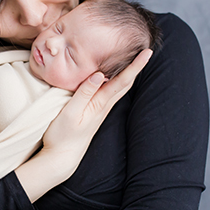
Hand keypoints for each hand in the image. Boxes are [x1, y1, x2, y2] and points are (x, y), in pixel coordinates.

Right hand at [16, 49, 152, 200]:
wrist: (62, 157)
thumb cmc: (62, 136)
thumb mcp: (70, 112)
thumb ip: (84, 93)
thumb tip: (99, 74)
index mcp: (100, 104)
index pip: (122, 81)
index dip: (135, 66)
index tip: (147, 52)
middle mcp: (104, 106)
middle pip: (125, 83)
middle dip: (137, 67)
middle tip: (147, 51)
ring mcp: (100, 110)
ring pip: (119, 88)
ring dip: (129, 73)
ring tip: (135, 60)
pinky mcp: (95, 113)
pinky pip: (111, 93)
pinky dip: (117, 81)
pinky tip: (114, 77)